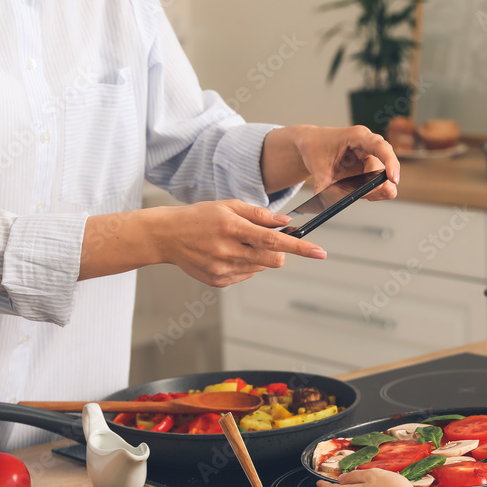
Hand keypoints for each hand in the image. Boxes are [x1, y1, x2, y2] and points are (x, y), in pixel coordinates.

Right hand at [152, 200, 325, 285]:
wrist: (166, 236)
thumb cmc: (199, 217)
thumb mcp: (228, 205)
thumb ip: (258, 214)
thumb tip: (285, 222)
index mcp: (231, 227)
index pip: (273, 239)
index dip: (299, 247)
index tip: (320, 252)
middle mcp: (228, 251)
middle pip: (273, 258)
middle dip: (279, 250)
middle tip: (265, 238)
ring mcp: (222, 269)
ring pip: (261, 267)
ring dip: (259, 255)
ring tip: (238, 243)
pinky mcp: (219, 281)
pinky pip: (247, 274)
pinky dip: (245, 264)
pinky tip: (227, 253)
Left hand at [296, 125, 400, 198]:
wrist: (312, 145)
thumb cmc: (316, 147)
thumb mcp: (317, 166)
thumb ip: (323, 185)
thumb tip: (326, 205)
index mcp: (358, 136)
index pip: (381, 147)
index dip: (390, 162)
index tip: (393, 179)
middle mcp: (369, 146)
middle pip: (382, 169)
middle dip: (374, 186)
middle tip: (360, 196)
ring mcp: (371, 159)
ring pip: (383, 182)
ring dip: (371, 192)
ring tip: (349, 190)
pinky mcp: (370, 171)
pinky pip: (378, 187)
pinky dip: (369, 194)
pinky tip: (355, 191)